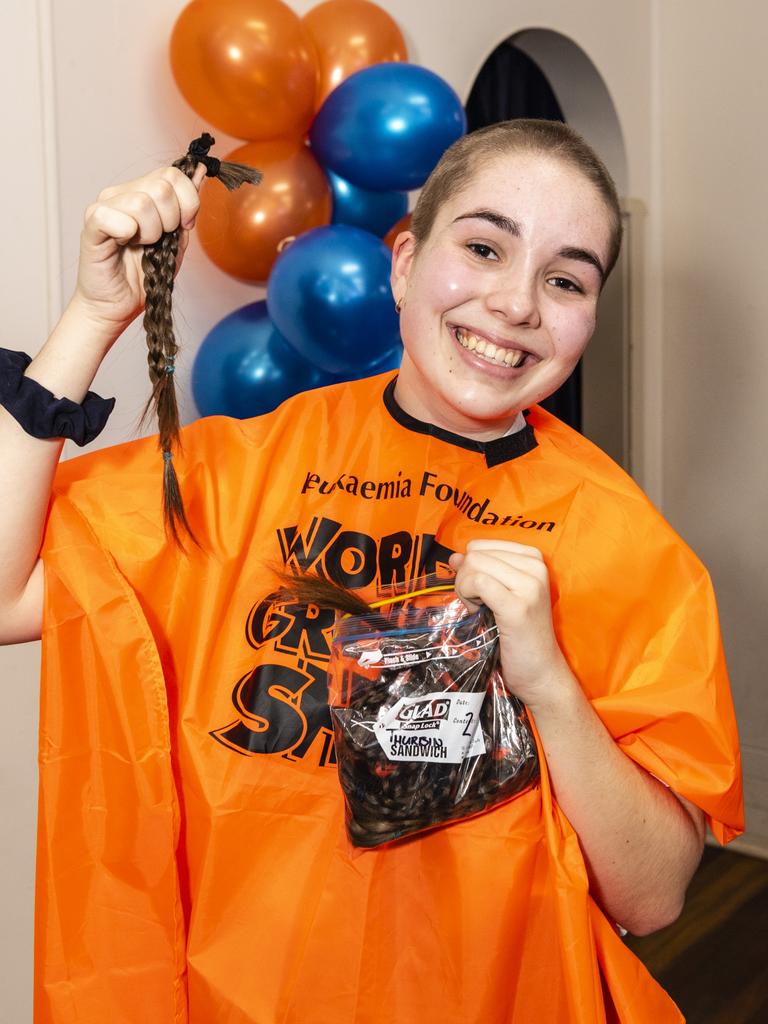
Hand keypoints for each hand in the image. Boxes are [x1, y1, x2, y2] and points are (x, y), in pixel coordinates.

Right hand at [73, 163, 205, 336]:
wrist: (120, 304)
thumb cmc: (146, 274)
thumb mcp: (177, 239)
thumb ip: (188, 206)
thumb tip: (200, 170)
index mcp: (144, 192)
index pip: (174, 174)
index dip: (188, 202)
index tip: (185, 226)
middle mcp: (123, 193)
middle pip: (162, 186)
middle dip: (171, 220)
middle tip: (158, 241)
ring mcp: (106, 206)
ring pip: (142, 203)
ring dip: (150, 233)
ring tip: (141, 246)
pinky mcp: (92, 224)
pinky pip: (110, 215)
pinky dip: (126, 231)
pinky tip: (124, 243)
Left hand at [449, 539, 573, 709]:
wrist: (541, 672)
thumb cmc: (520, 635)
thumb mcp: (501, 593)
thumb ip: (481, 571)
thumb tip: (454, 556)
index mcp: (534, 560)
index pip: (481, 545)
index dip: (470, 567)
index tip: (480, 591)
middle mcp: (536, 568)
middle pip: (476, 554)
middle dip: (465, 578)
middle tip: (477, 603)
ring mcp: (529, 586)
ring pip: (475, 565)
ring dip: (465, 588)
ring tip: (479, 609)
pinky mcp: (517, 607)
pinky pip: (478, 582)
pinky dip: (468, 596)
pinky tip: (477, 612)